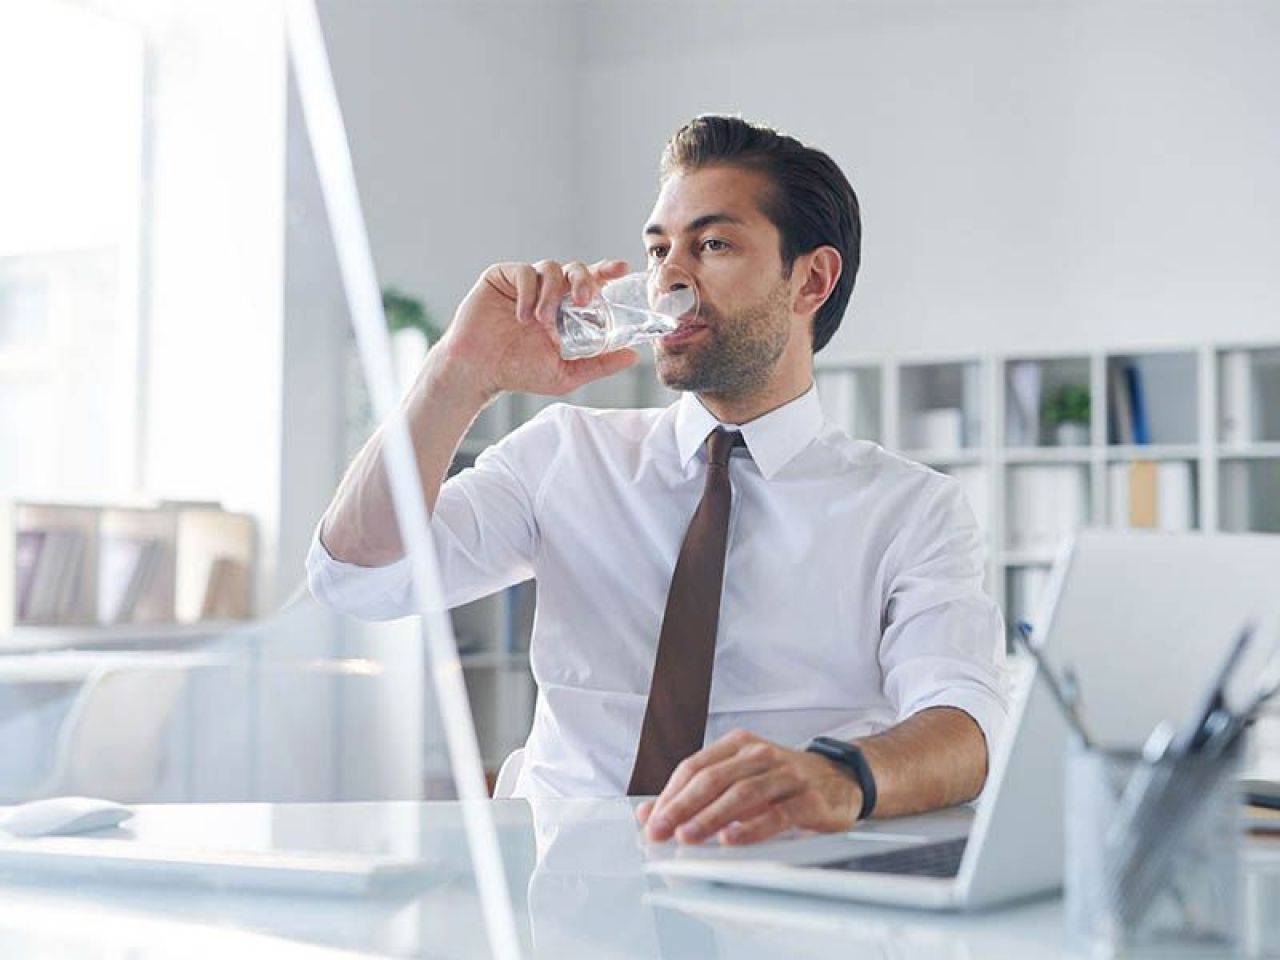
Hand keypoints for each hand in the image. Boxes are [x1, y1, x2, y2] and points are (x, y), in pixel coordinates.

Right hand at [434, 258, 638, 402]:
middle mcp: (548, 292)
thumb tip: (633, 357)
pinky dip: (528, 293)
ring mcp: (526, 283)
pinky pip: (524, 273)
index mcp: (566, 309)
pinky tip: (522, 317)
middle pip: (575, 269)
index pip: (592, 282)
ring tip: (542, 322)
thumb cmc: (519, 372)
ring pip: (551, 269)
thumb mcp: (566, 374)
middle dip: (583, 280)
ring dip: (551, 295)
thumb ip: (599, 364)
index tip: (621, 268)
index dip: (606, 271)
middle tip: (582, 300)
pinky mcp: (503, 278)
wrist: (479, 371)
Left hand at [635, 729, 862, 845]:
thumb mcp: (738, 779)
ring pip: (740, 793)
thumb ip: (696, 794)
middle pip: (712, 778)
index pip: (694, 766)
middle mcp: (759, 754)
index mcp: (738, 745)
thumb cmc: (782, 781)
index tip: (651, 822)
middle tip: (661, 831)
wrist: (841, 779)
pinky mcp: (807, 798)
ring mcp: (785, 774)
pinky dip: (750, 827)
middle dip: (682, 806)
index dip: (670, 794)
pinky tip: (731, 839)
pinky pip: (775, 813)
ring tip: (688, 837)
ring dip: (710, 817)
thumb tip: (649, 814)